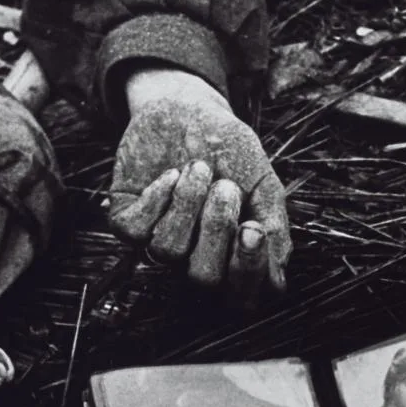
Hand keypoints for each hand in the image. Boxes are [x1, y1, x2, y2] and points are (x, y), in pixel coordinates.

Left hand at [108, 67, 290, 297]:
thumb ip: (274, 226)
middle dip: (216, 229)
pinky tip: (170, 174)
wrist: (188, 109)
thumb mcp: (262, 182)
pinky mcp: (127, 223)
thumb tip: (278, 279)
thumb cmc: (229, 148)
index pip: (242, 297)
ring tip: (199, 167)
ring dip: (188, 203)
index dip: (247, 271)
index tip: (253, 228)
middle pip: (203, 279)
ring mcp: (159, 242)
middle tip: (226, 186)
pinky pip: (135, 231)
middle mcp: (196, 257)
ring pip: (168, 251)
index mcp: (232, 255)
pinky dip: (157, 196)